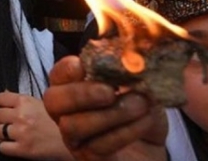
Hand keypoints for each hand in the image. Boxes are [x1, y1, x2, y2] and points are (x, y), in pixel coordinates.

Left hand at [0, 92, 71, 159]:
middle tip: (10, 123)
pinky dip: (5, 146)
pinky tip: (13, 145)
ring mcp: (21, 133)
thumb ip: (23, 101)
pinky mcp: (23, 149)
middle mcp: (21, 115)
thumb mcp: (42, 103)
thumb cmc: (59, 120)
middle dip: (2, 119)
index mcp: (25, 101)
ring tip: (13, 135)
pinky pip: (1, 147)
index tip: (4, 108)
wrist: (75, 140)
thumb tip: (3, 97)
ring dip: (2, 133)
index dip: (0, 103)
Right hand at [43, 57, 167, 160]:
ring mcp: (75, 138)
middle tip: (110, 91)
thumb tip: (129, 56)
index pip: (57, 75)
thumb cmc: (140, 107)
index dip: (67, 69)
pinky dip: (124, 132)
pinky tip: (145, 122)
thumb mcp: (138, 83)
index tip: (85, 64)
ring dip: (109, 114)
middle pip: (53, 101)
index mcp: (72, 87)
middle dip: (80, 94)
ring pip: (72, 126)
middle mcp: (66, 112)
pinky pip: (97, 147)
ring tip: (140, 105)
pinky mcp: (89, 159)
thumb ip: (128, 71)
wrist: (153, 142)